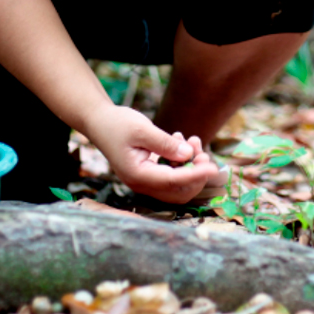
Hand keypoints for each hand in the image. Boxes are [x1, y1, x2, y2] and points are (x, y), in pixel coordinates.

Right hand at [88, 105, 221, 202]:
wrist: (100, 121)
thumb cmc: (118, 123)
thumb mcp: (143, 129)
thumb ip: (165, 144)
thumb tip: (189, 155)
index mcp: (138, 175)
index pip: (174, 181)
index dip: (196, 175)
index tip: (213, 167)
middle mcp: (142, 183)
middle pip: (179, 191)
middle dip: (195, 172)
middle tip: (202, 150)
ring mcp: (145, 180)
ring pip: (177, 184)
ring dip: (190, 165)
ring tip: (191, 140)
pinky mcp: (149, 173)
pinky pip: (172, 174)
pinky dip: (181, 161)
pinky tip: (179, 139)